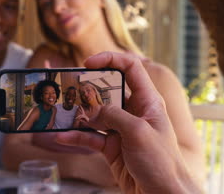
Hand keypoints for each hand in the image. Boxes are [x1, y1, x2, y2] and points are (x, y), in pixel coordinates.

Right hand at [56, 52, 200, 193]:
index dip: (110, 59)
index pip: (130, 68)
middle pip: (107, 90)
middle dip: (87, 87)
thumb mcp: (138, 132)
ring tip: (60, 110)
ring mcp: (120, 129)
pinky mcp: (110, 146)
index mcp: (147, 101)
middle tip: (69, 87)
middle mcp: (133, 111)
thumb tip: (93, 110)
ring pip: (94, 114)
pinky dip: (75, 136)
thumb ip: (114, 115)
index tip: (88, 63)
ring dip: (78, 113)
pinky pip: (89, 137)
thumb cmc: (162, 163)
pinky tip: (62, 137)